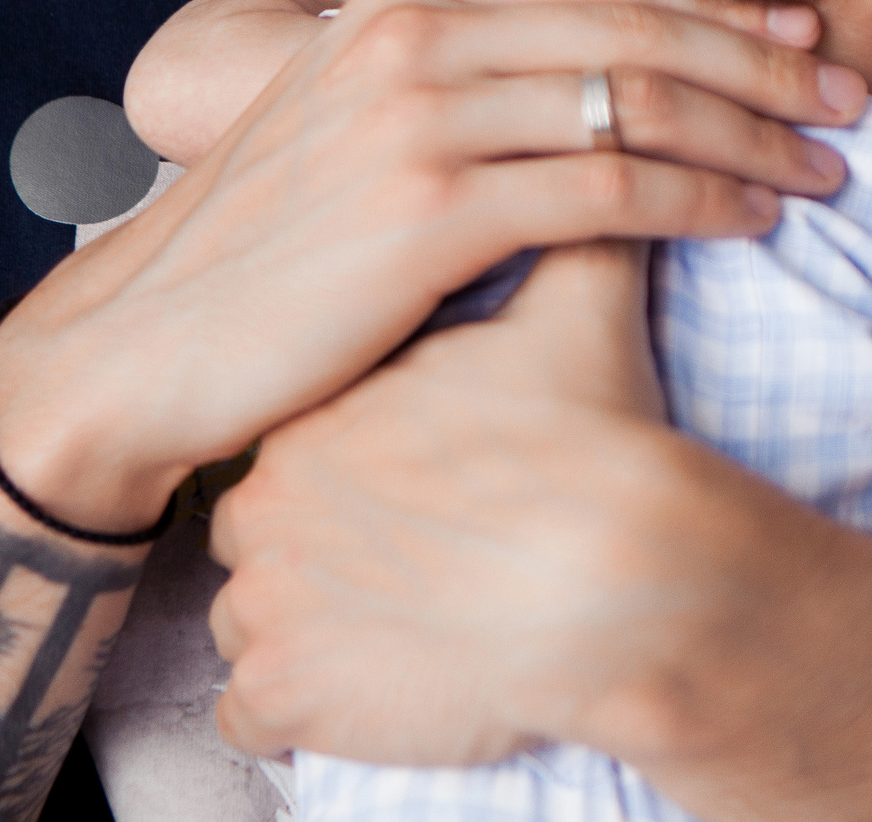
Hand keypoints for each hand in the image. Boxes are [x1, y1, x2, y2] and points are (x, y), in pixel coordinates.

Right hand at [0, 0, 864, 533]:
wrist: (144, 339)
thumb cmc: (262, 239)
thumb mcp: (338, 106)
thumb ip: (439, 55)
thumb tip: (546, 36)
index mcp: (400, 0)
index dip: (713, 5)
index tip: (798, 33)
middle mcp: (415, 39)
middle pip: (639, 32)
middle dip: (763, 62)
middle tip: (851, 95)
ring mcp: (422, 120)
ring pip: (640, 106)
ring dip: (755, 135)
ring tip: (827, 168)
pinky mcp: (431, 211)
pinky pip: (610, 191)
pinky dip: (700, 200)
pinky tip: (755, 218)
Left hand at [208, 242, 832, 765]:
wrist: (609, 580)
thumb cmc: (592, 454)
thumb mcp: (581, 323)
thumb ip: (584, 236)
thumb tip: (617, 166)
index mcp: (320, 405)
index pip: (303, 413)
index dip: (362, 439)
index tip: (411, 462)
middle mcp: (264, 499)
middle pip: (269, 514)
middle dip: (330, 531)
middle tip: (412, 545)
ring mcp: (262, 601)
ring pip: (253, 610)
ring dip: (312, 616)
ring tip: (400, 611)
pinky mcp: (282, 693)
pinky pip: (256, 706)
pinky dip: (304, 699)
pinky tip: (369, 675)